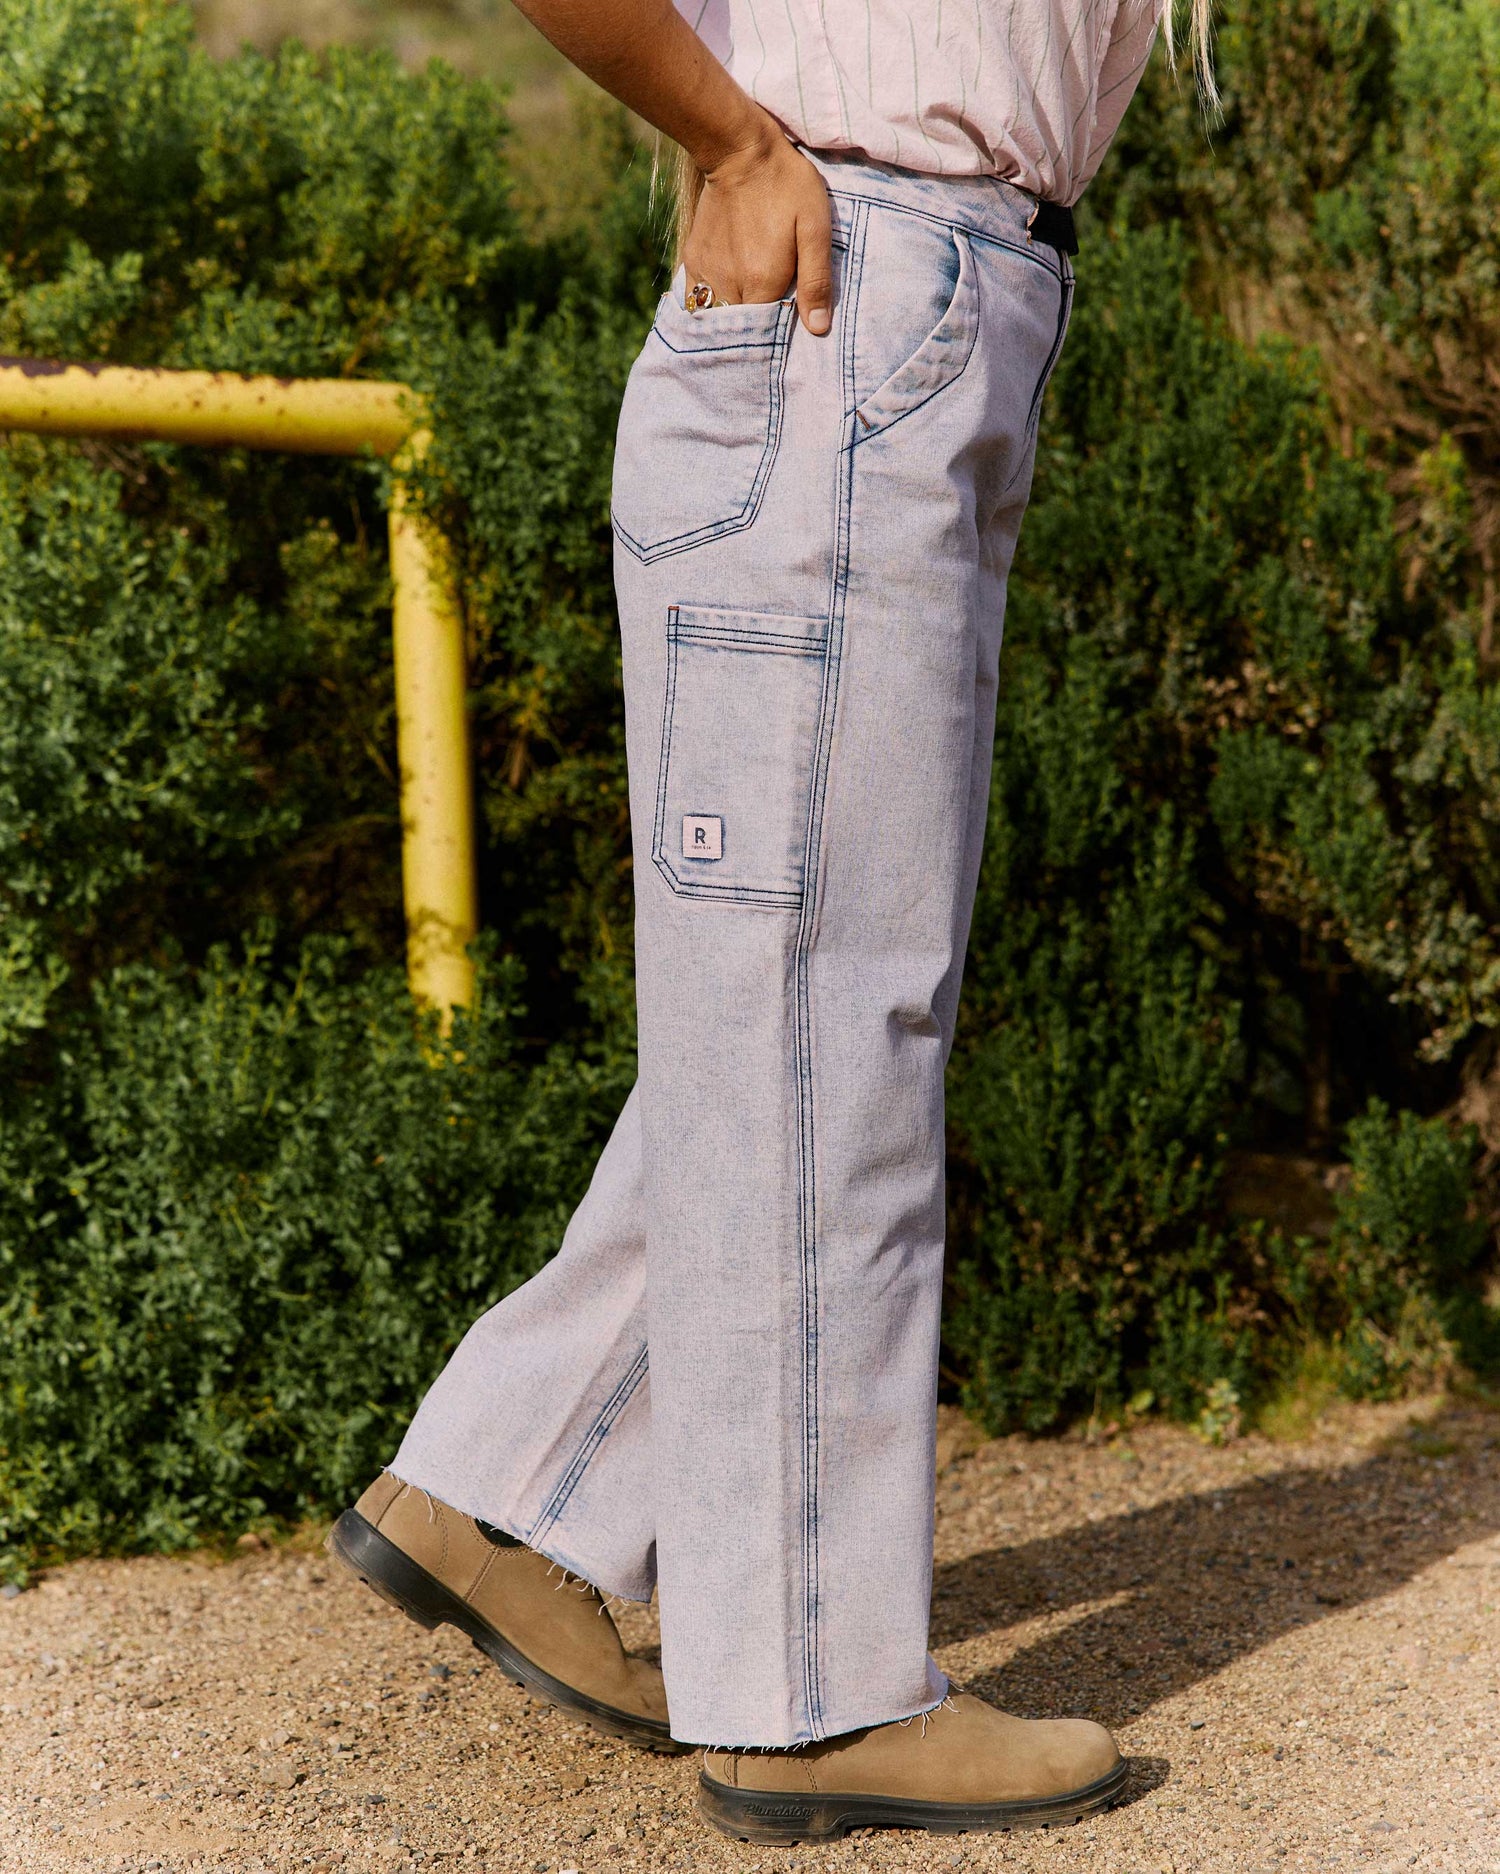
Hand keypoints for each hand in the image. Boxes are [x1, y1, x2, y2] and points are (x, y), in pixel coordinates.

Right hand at [684, 122, 833, 335]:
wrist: (740, 150)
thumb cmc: (787, 185)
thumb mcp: (815, 227)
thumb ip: (816, 280)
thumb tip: (817, 329)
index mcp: (761, 282)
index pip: (767, 334)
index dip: (778, 340)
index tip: (786, 340)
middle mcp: (729, 284)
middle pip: (741, 329)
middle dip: (754, 336)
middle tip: (769, 332)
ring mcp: (707, 272)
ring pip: (716, 318)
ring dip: (732, 321)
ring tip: (748, 319)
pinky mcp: (693, 259)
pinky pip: (698, 299)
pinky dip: (710, 305)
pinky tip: (726, 299)